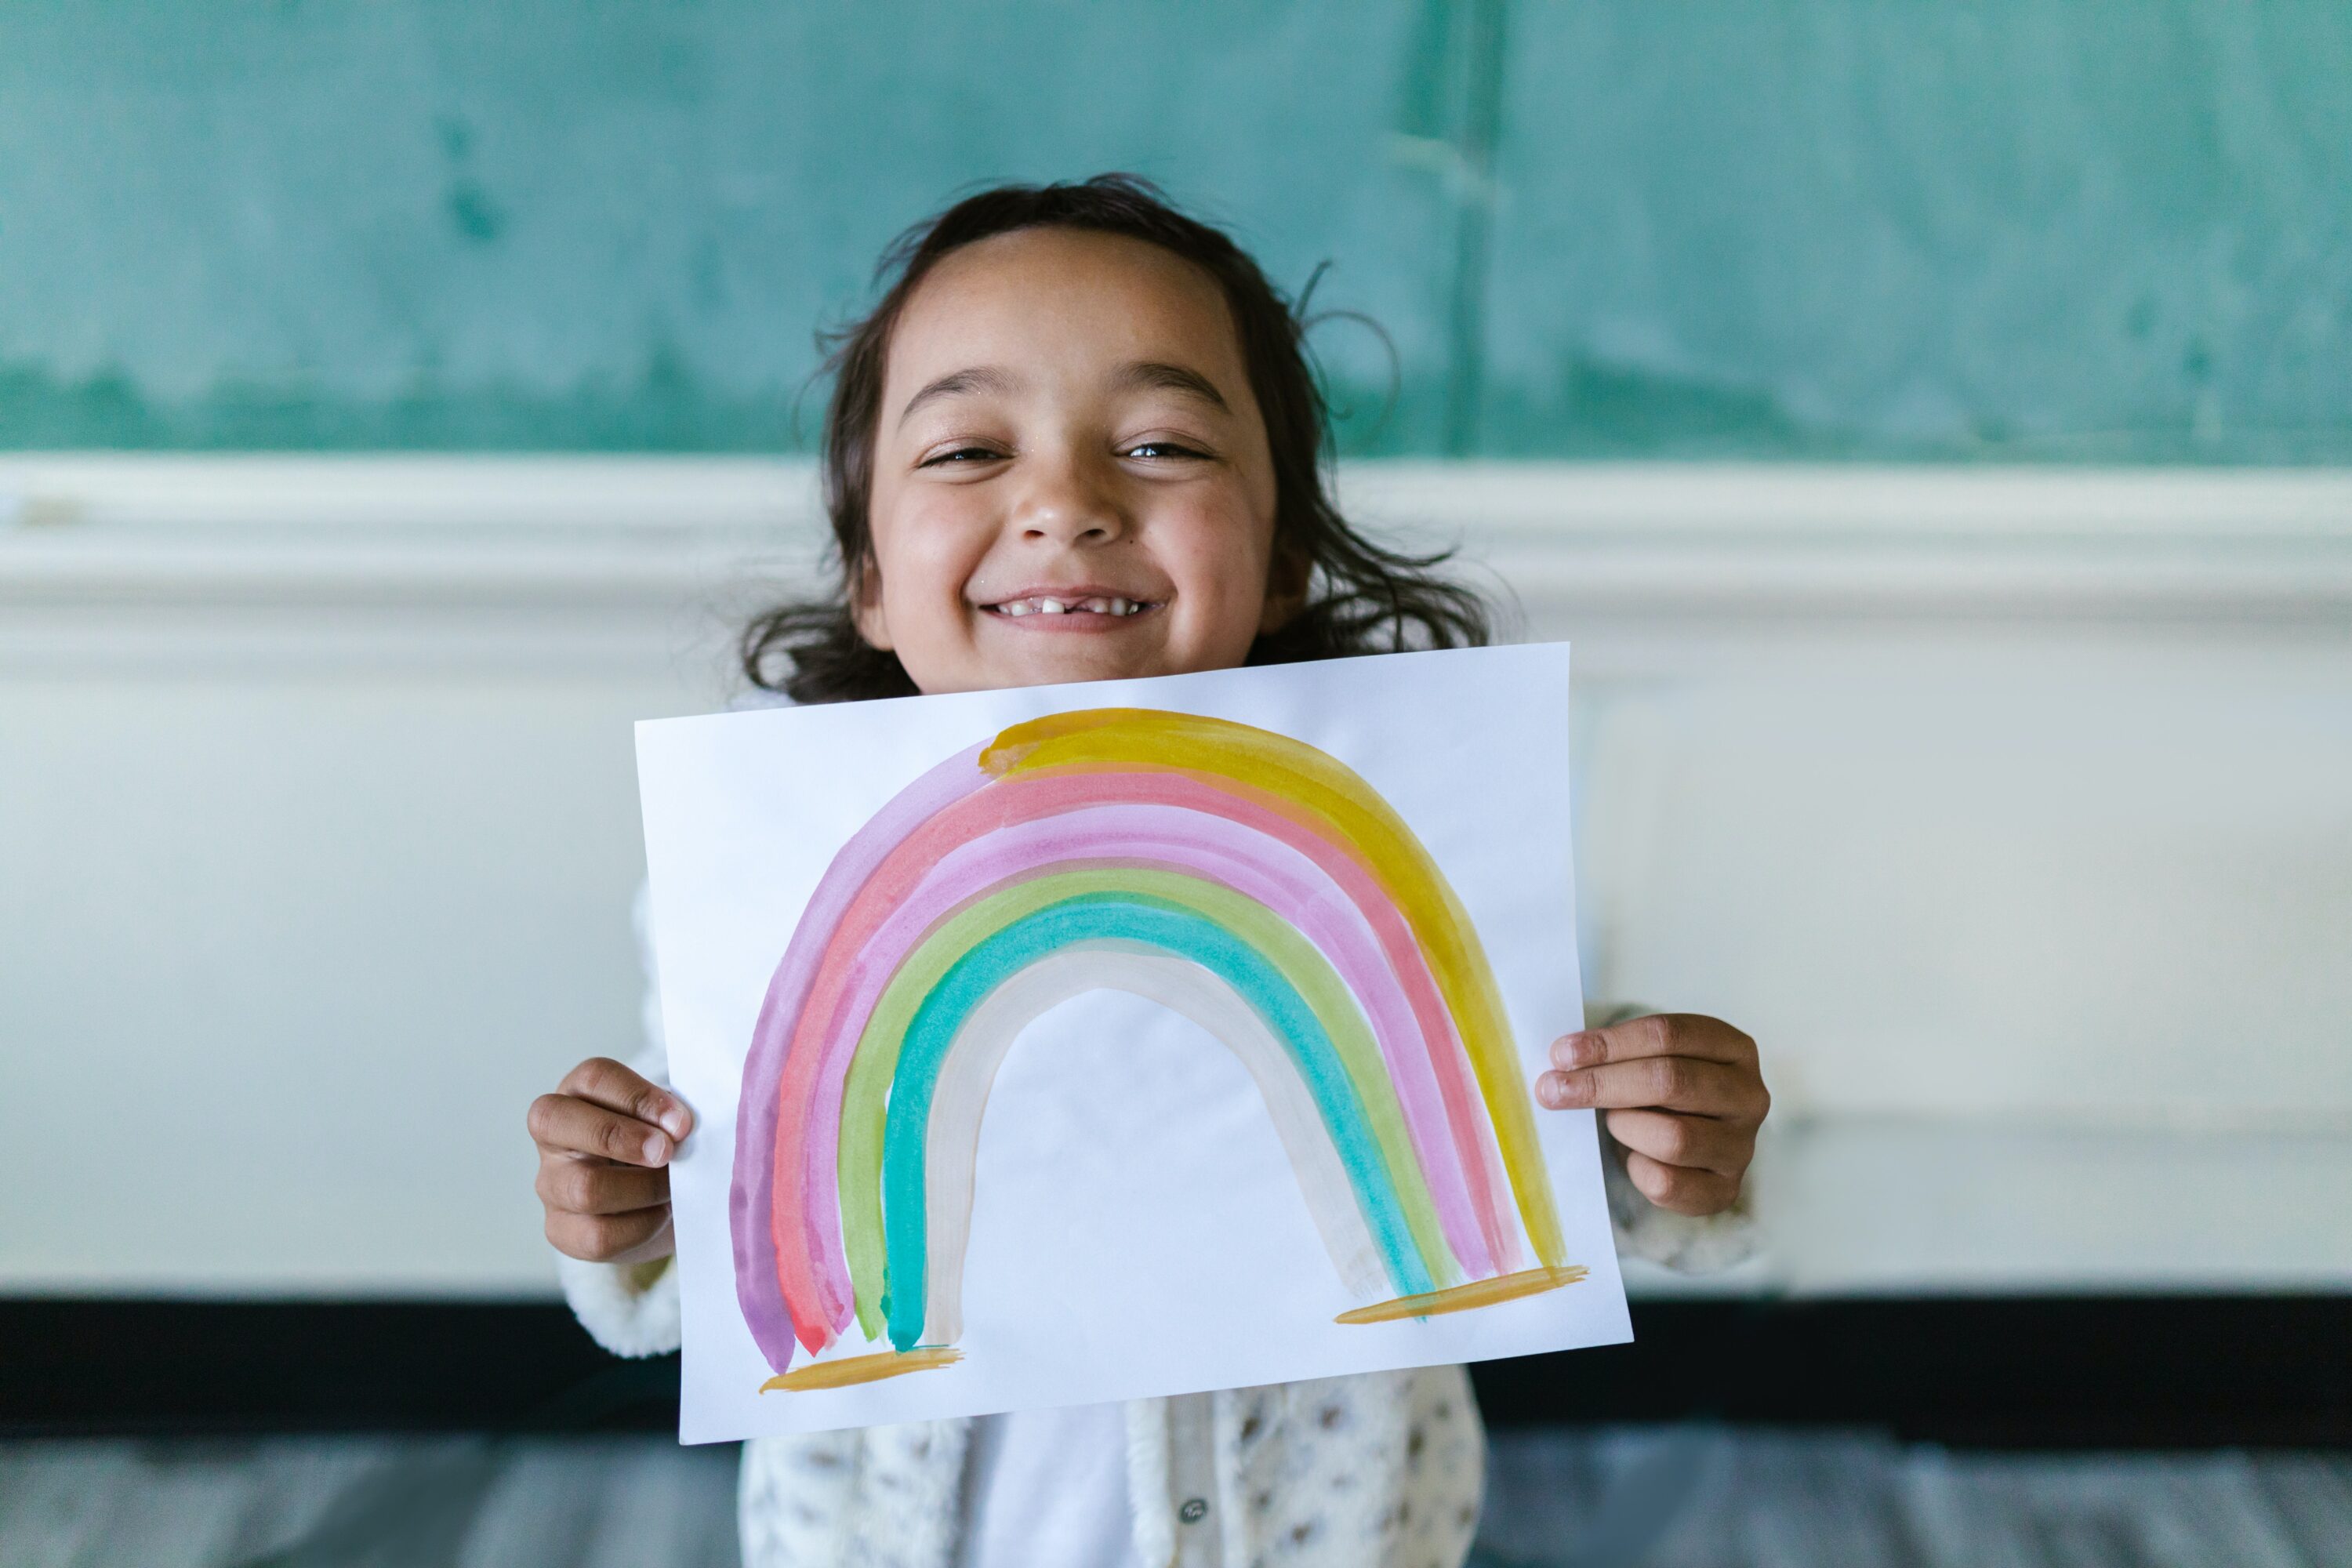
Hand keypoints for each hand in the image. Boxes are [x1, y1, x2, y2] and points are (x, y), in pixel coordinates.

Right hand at [528, 1057, 694, 1263]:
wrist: (662, 1203)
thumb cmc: (664, 1147)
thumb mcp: (668, 1120)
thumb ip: (673, 1115)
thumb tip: (684, 1126)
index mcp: (580, 1094)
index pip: (594, 1078)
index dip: (638, 1097)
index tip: (681, 1121)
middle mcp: (554, 1137)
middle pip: (558, 1122)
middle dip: (621, 1137)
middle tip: (668, 1152)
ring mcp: (551, 1185)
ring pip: (584, 1188)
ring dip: (644, 1188)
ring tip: (674, 1187)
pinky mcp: (561, 1230)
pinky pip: (599, 1235)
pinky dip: (643, 1225)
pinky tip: (661, 1214)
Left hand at [1534, 1014, 1767, 1216]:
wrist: (1687, 1148)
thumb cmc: (1660, 1094)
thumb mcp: (1649, 1060)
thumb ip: (1616, 1054)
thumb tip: (1561, 1060)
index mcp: (1734, 1048)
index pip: (1669, 1035)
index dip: (1610, 1043)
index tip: (1560, 1053)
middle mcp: (1749, 1096)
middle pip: (1670, 1081)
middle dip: (1602, 1084)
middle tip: (1552, 1089)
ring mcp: (1742, 1146)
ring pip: (1673, 1137)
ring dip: (1625, 1127)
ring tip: (1612, 1123)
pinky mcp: (1726, 1190)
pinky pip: (1667, 1183)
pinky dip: (1636, 1169)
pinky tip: (1632, 1157)